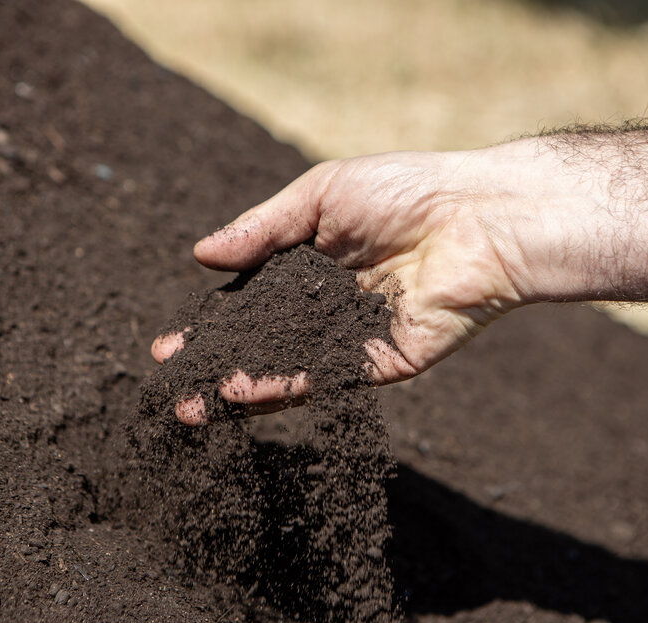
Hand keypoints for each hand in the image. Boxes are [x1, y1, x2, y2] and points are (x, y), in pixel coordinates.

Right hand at [152, 150, 531, 423]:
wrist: (477, 216)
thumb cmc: (404, 191)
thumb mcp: (321, 195)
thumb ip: (263, 229)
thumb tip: (200, 254)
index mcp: (312, 265)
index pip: (250, 303)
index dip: (212, 324)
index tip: (169, 345)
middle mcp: (327, 307)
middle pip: (263, 345)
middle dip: (218, 367)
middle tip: (173, 386)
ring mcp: (354, 339)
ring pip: (289, 370)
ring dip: (242, 389)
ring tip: (196, 405)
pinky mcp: (382, 363)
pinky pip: (327, 379)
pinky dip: (285, 388)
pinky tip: (244, 394)